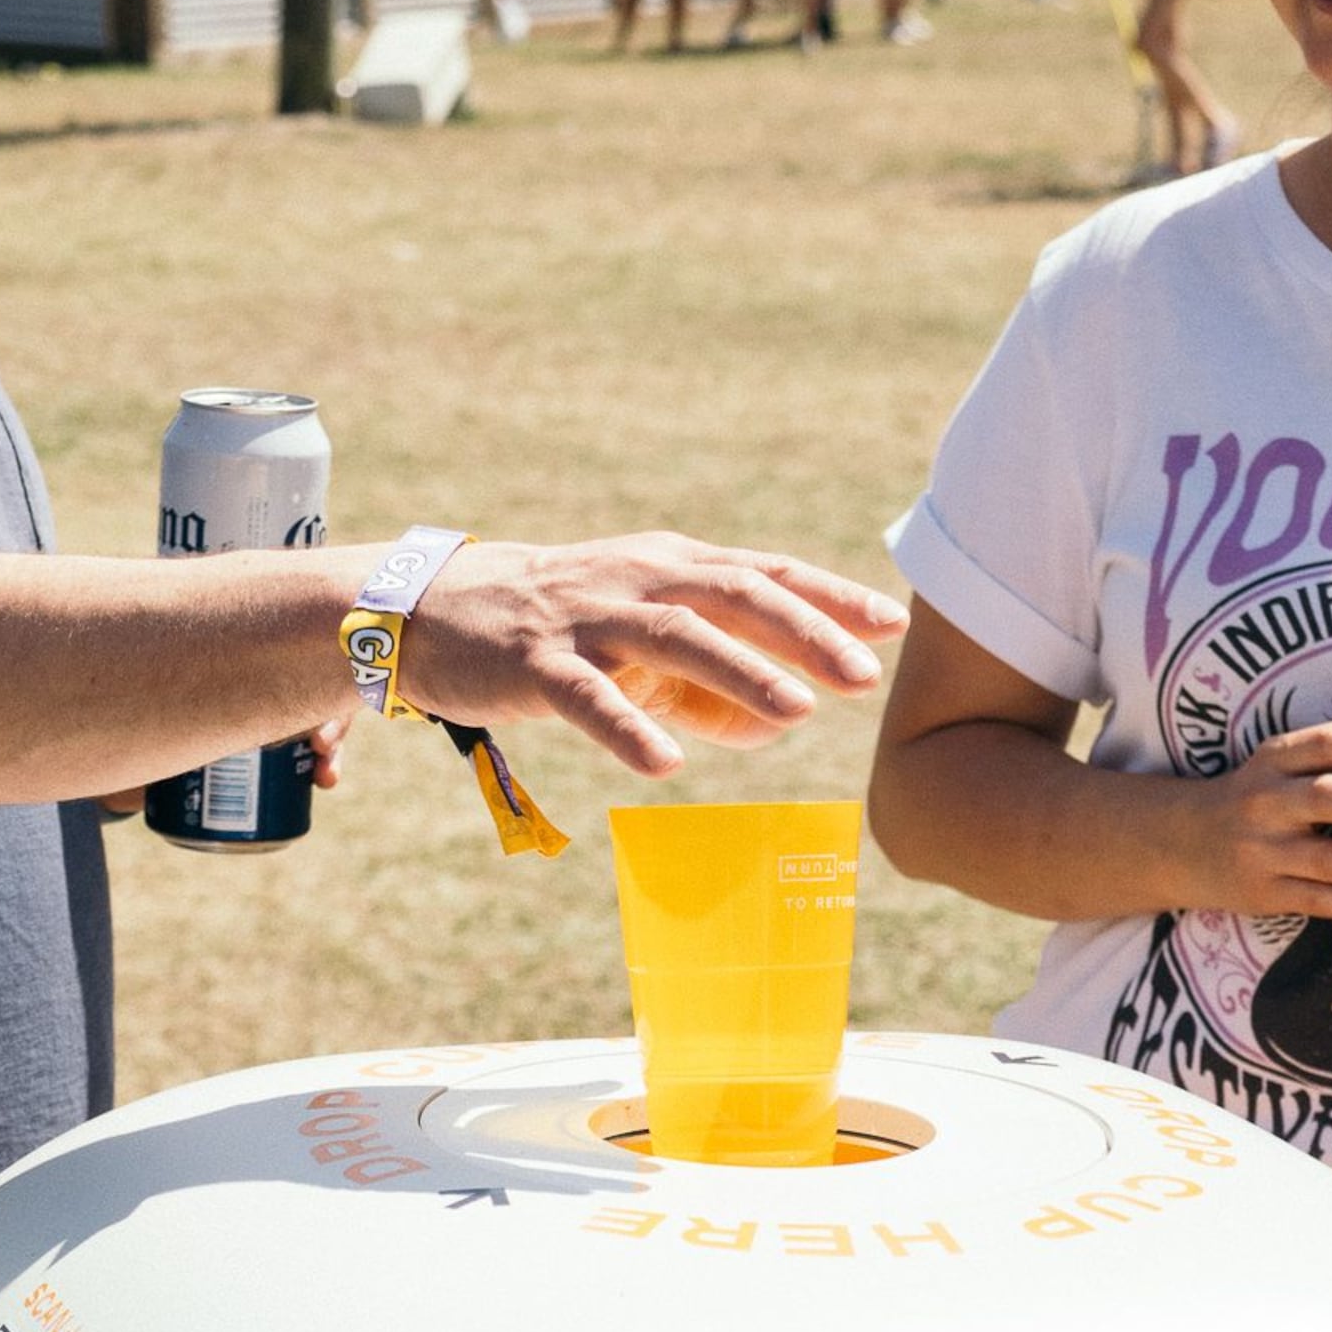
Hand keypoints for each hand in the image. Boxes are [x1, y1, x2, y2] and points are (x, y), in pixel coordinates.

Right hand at [402, 536, 895, 776]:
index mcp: (673, 566)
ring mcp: (587, 617)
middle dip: (807, 633)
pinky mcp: (534, 661)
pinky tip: (666, 765)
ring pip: (675, 636)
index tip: (896, 624)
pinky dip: (628, 727)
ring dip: (742, 672)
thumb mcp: (644, 648)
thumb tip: (787, 722)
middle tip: (867, 675)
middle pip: (736, 596)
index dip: (831, 597)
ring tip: (799, 711)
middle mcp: (639, 578)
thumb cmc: (561, 629)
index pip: (766, 575)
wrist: (435, 609)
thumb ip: (715, 686)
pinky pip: (587, 696)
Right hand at [1176, 719, 1331, 926]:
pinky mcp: (1264, 893)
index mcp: (1274, 760)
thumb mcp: (1277, 767)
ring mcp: (1263, 852)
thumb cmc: (1252, 799)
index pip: (1330, 743)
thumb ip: (1329, 764)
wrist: (1180, 844)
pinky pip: (1318, 901)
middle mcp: (1267, 803)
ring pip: (1331, 860)